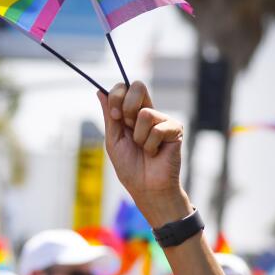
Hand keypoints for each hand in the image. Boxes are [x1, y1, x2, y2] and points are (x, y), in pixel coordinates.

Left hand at [97, 81, 187, 223]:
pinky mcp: (175, 129)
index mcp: (132, 113)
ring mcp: (163, 120)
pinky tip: (155, 153)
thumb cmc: (129, 167)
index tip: (114, 116)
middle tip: (128, 128)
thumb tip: (99, 91)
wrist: (146, 188)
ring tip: (144, 149)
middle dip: (127, 107)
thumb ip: (109, 116)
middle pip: (138, 86)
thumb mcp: (113, 140)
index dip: (116, 96)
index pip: (125, 88)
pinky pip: (157, 129)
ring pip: (144, 113)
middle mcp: (148, 112)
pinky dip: (150, 146)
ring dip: (138, 137)